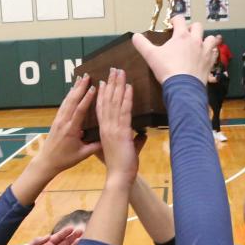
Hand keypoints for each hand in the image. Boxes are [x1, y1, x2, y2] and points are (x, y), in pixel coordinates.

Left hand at [33, 75, 100, 175]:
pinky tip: (71, 90)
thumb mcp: (83, 155)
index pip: (80, 110)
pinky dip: (68, 96)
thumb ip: (95, 146)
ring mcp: (59, 120)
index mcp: (71, 130)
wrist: (47, 161)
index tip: (94, 87)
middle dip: (80, 87)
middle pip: (72, 101)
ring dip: (74, 89)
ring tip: (80, 78)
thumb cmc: (65, 159)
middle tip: (86, 76)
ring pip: (67, 101)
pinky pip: (63, 105)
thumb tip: (110, 138)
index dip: (87, 98)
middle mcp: (64, 122)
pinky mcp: (56, 121)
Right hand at [96, 68, 141, 182]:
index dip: (103, 93)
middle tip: (113, 69)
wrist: (119, 176)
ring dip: (118, 86)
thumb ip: (133, 140)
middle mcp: (106, 126)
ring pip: (115, 103)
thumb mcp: (126, 149)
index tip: (104, 81)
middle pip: (107, 100)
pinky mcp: (122, 132)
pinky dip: (126, 98)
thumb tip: (142, 135)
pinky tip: (129, 88)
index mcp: (104, 130)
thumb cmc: (120, 166)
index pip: (101, 108)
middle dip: (111, 83)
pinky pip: (124, 111)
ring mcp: (113, 128)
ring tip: (120, 72)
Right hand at [132, 15, 217, 85]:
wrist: (183, 87)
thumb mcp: (150, 56)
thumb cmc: (167, 69)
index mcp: (182, 36)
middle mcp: (195, 40)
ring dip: (206, 39)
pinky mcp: (210, 62)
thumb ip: (142, 44)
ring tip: (200, 44)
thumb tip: (134, 36)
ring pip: (211, 38)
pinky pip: (215, 53)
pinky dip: (212, 52)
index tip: (172, 24)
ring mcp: (205, 51)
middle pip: (198, 26)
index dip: (175, 20)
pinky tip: (207, 55)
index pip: (180, 19)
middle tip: (186, 35)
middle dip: (192, 28)